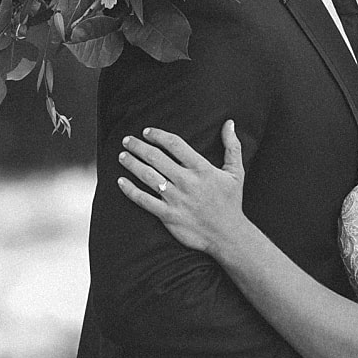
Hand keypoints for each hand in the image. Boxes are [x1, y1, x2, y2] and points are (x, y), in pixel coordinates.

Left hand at [117, 121, 247, 254]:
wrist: (227, 234)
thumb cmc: (231, 202)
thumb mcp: (236, 172)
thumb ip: (232, 146)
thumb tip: (230, 123)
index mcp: (201, 169)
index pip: (175, 144)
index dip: (158, 135)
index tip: (147, 131)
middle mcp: (186, 182)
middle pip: (156, 158)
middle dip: (138, 146)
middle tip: (127, 140)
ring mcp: (175, 199)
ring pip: (147, 176)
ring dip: (132, 164)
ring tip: (122, 156)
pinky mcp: (168, 216)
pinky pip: (144, 200)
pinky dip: (130, 190)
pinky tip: (121, 182)